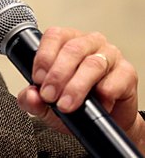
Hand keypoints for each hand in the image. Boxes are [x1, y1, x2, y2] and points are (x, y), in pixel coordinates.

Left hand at [16, 27, 144, 151]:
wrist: (103, 122)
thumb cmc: (74, 102)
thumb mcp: (47, 103)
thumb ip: (33, 99)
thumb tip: (30, 96)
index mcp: (67, 40)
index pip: (54, 36)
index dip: (44, 57)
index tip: (37, 79)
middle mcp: (88, 43)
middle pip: (72, 49)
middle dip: (57, 74)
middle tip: (49, 96)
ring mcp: (109, 55)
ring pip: (92, 64)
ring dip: (77, 86)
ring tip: (66, 105)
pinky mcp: (127, 72)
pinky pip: (115, 79)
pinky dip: (104, 94)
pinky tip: (96, 104)